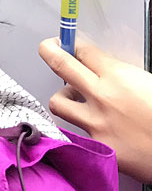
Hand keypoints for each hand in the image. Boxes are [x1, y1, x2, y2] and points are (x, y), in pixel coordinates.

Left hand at [39, 37, 151, 182]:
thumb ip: (124, 73)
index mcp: (119, 77)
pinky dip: (82, 128)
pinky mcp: (98, 147)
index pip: (82, 50)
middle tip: (49, 48)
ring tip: (76, 100)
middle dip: (49, 51)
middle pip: (59, 64)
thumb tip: (105, 68)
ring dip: (64, 97)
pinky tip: (95, 128)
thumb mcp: (149, 82)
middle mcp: (102, 97)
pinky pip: (75, 132)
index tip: (69, 43)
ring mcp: (96, 124)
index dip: (73, 44)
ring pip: (58, 103)